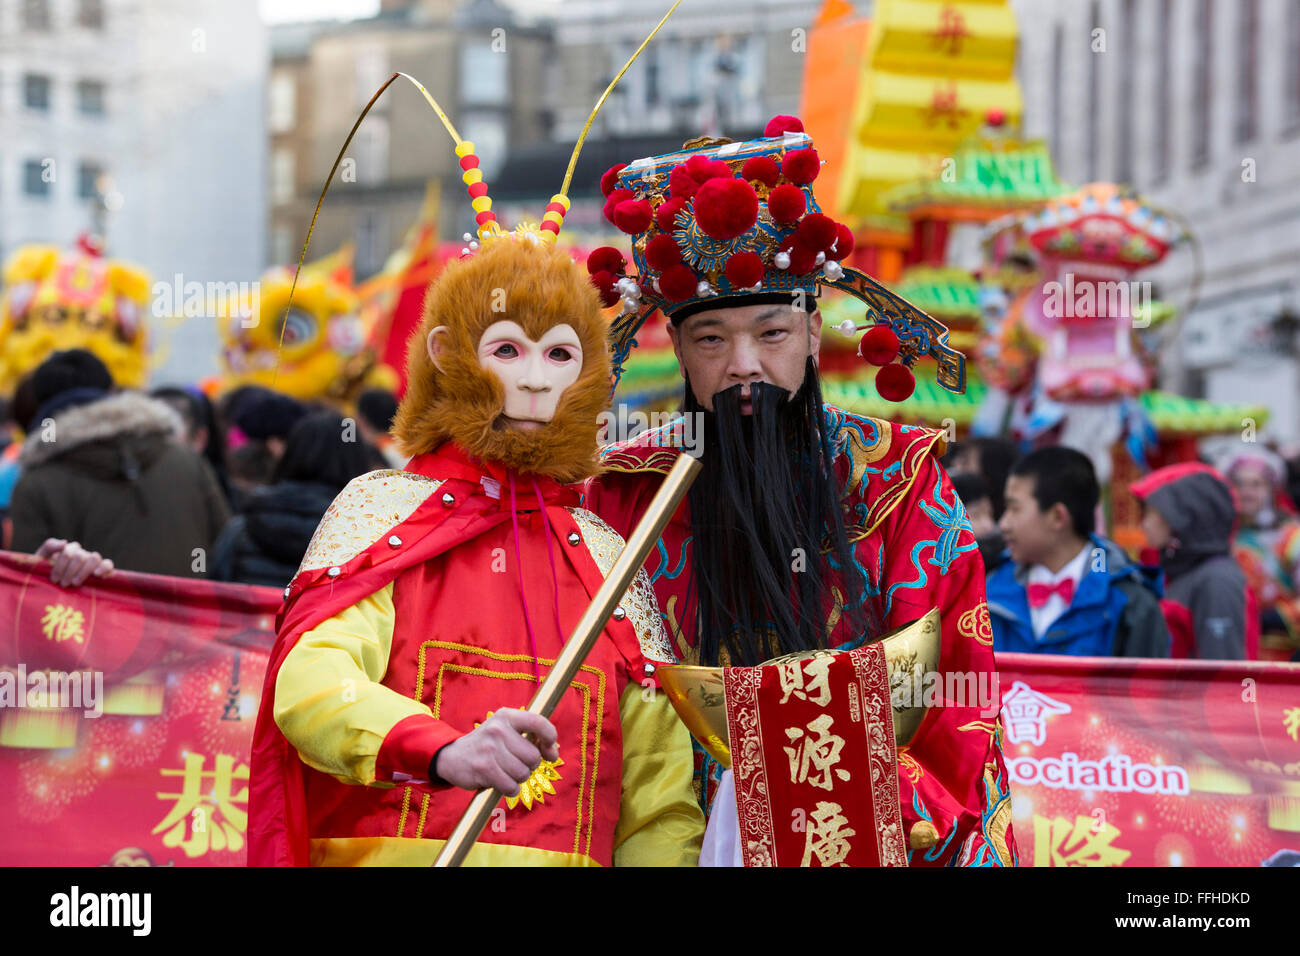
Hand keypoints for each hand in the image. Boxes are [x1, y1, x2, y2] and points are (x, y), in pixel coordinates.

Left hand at [35, 538, 114, 587]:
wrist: (50, 589)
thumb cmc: (46, 574)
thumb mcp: (41, 559)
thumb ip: (50, 546)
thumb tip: (65, 542)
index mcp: (69, 549)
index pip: (68, 552)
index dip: (61, 566)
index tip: (54, 579)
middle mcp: (83, 554)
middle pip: (80, 556)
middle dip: (70, 571)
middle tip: (64, 584)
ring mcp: (93, 561)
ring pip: (94, 558)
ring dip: (84, 571)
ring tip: (75, 583)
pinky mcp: (103, 570)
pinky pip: (108, 564)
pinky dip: (104, 567)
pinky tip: (97, 575)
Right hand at [433, 709, 558, 794]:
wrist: (452, 757)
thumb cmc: (488, 745)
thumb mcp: (505, 731)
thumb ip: (530, 738)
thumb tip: (553, 753)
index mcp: (506, 716)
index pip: (538, 722)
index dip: (550, 738)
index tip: (550, 751)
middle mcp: (498, 729)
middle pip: (533, 756)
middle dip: (529, 765)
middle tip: (514, 763)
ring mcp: (490, 749)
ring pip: (523, 773)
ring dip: (518, 778)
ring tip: (504, 771)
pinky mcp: (483, 769)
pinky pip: (511, 787)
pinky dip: (510, 789)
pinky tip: (500, 782)